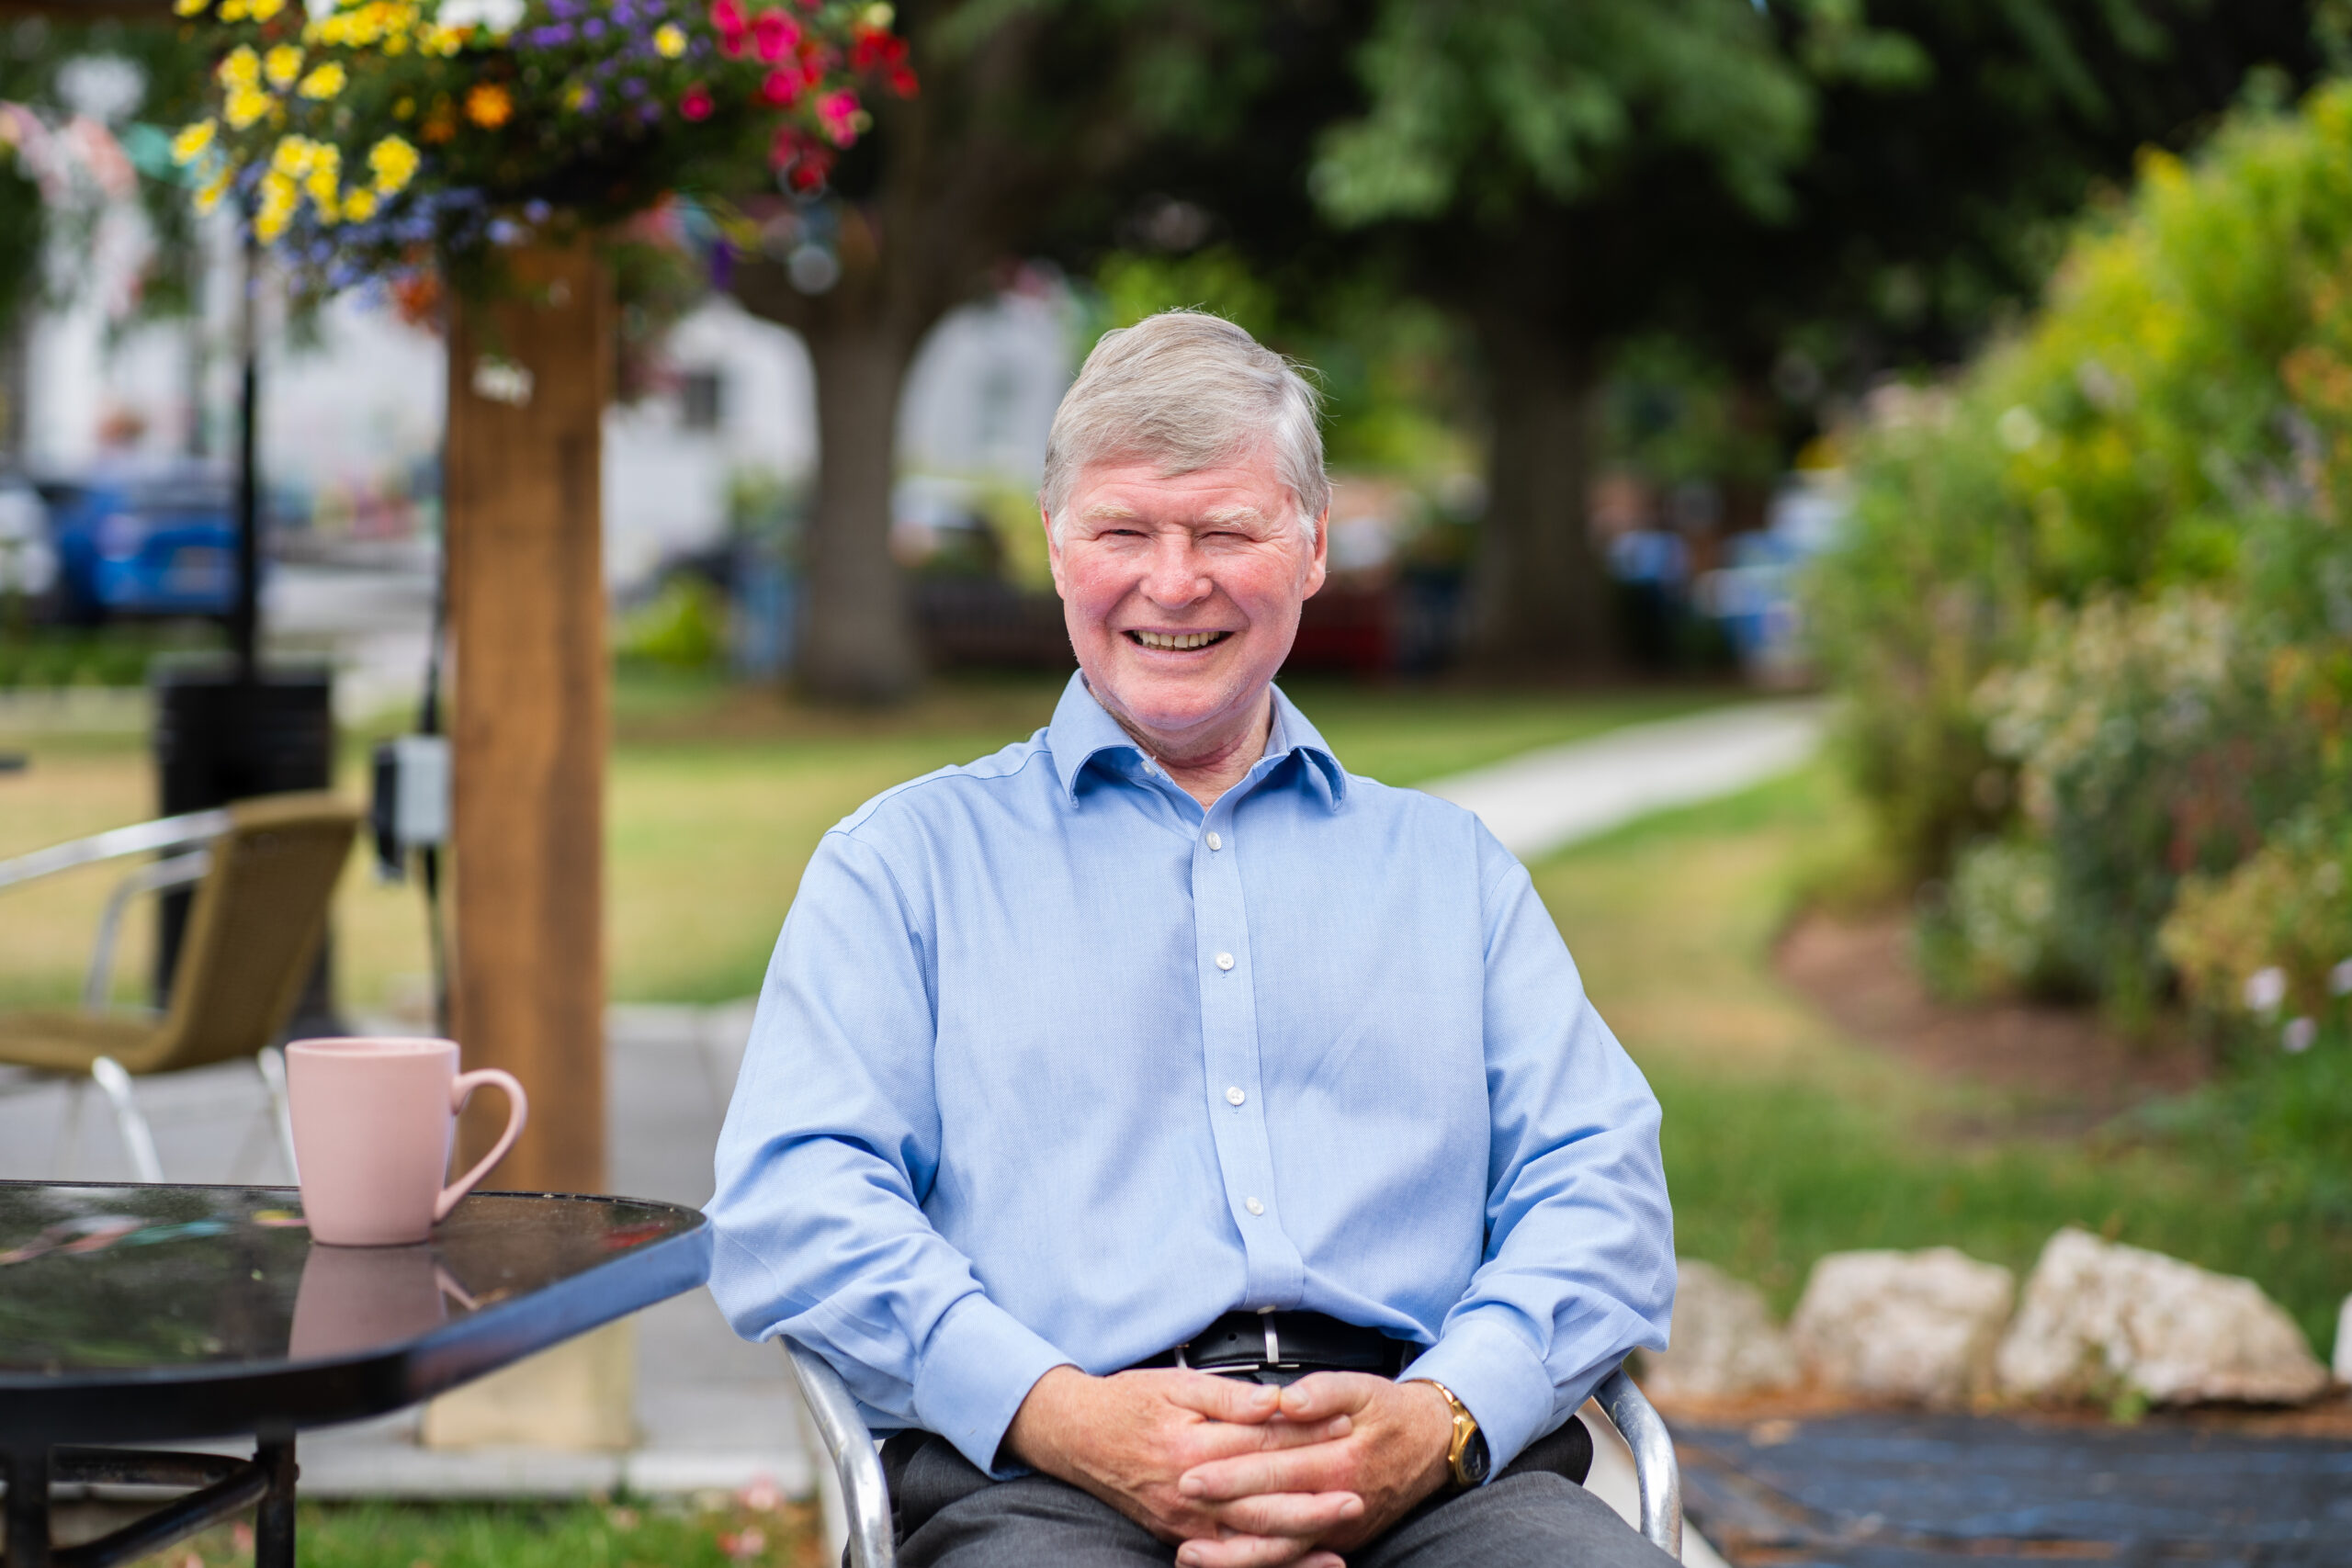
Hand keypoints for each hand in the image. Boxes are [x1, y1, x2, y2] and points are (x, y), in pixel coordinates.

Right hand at [1006, 1366, 1362, 1565]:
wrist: (1075, 1435)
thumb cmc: (1126, 1403)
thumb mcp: (1176, 1384)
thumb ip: (1229, 1396)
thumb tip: (1276, 1400)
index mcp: (1190, 1445)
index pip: (1259, 1444)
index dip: (1304, 1438)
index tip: (1344, 1430)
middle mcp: (1187, 1491)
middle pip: (1260, 1502)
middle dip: (1311, 1503)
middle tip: (1357, 1496)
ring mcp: (1182, 1521)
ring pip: (1248, 1539)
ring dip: (1297, 1540)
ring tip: (1340, 1535)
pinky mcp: (1178, 1536)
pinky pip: (1230, 1558)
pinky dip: (1267, 1563)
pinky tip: (1301, 1561)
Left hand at [1174, 1374, 1454, 1557]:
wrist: (1433, 1448)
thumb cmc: (1392, 1414)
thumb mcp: (1365, 1389)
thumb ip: (1325, 1392)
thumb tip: (1288, 1399)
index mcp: (1341, 1461)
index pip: (1276, 1470)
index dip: (1233, 1473)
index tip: (1193, 1471)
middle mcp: (1338, 1503)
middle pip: (1271, 1514)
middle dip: (1221, 1511)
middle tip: (1180, 1503)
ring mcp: (1338, 1530)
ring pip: (1280, 1550)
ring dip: (1234, 1553)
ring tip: (1190, 1551)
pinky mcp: (1336, 1542)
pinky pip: (1293, 1558)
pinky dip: (1259, 1563)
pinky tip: (1226, 1560)